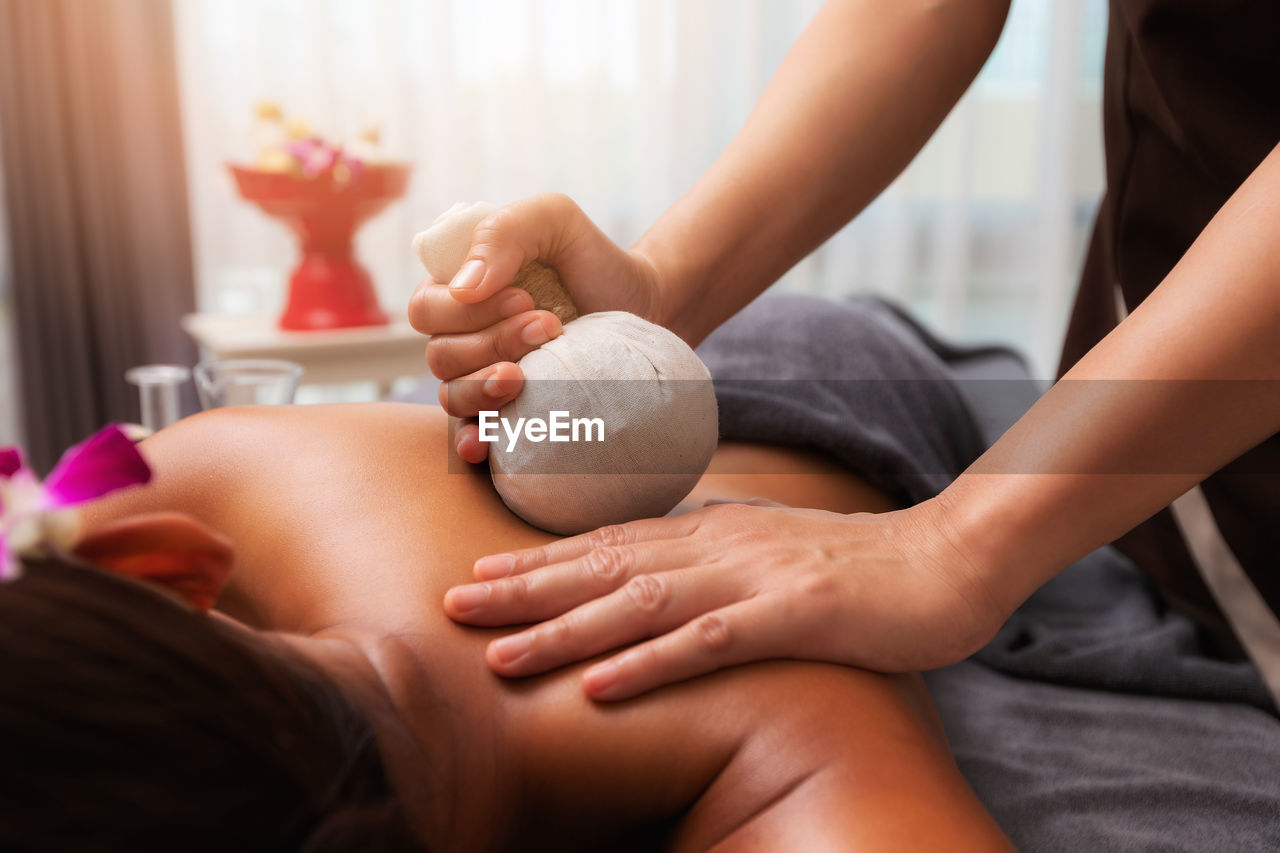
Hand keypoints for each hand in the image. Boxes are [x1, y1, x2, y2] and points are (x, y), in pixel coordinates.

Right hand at [407, 193, 666, 461]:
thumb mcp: (552, 220)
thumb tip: (464, 289)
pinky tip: (484, 441)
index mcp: (459, 292)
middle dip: (493, 343)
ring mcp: (483, 379)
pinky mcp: (510, 413)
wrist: (645, 306)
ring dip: (487, 387)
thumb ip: (503, 233)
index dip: (467, 311)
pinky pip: (472, 435)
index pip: (426, 309)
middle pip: (441, 357)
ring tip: (528, 375)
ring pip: (453, 396)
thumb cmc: (593, 259)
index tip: (526, 299)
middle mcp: (462, 338)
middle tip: (548, 326)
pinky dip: (472, 440)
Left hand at [443, 498, 1007, 699]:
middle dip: (526, 590)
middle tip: (454, 607)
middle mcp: (722, 542)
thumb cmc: (860, 564)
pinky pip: (709, 640)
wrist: (950, 558)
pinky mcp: (796, 612)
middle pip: (605, 565)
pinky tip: (600, 687)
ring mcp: (756, 574)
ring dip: (566, 628)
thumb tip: (659, 565)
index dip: (539, 561)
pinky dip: (650, 663)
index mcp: (715, 528)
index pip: (609, 543)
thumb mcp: (772, 550)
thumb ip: (716, 554)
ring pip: (640, 600)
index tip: (478, 578)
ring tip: (501, 652)